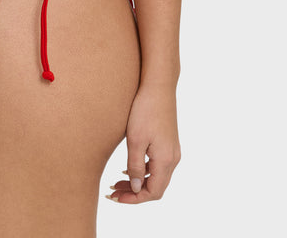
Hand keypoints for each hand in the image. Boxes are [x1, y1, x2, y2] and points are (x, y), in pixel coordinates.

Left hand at [108, 84, 180, 203]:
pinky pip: (157, 165)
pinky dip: (143, 171)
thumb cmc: (145, 110)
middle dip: (134, 193)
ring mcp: (172, 151)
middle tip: (113, 191)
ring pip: (156, 177)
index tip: (115, 197)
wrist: (158, 86)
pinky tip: (128, 167)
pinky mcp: (169, 143)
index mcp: (166, 160)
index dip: (133, 199)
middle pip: (155, 187)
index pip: (152, 192)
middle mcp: (173, 159)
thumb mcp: (135, 140)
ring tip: (117, 182)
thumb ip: (135, 166)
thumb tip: (136, 189)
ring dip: (138, 182)